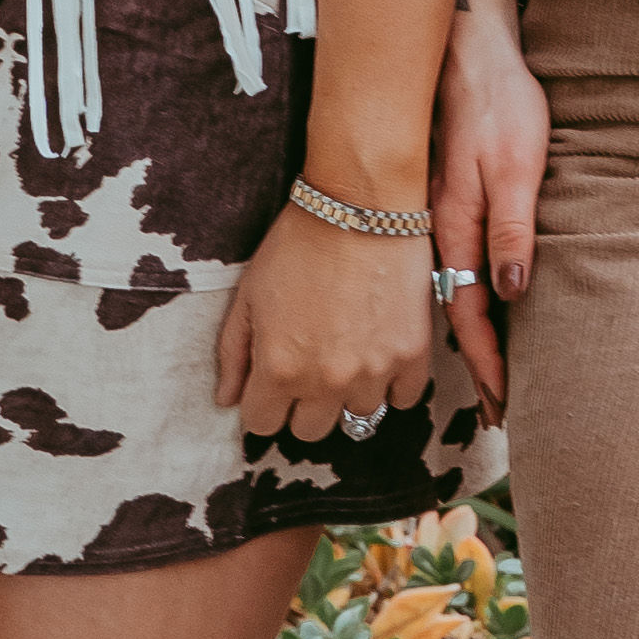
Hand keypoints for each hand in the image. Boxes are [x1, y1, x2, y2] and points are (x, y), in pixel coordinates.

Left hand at [217, 202, 434, 444]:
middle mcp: (326, 380)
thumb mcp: (249, 296)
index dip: (263, 402)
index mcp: (279, 369)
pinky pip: (402, 398)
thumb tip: (227, 400)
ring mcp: (373, 371)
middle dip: (302, 404)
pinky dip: (391, 384)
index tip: (270, 382)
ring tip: (347, 354)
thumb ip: (233, 354)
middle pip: (309, 431)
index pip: (263, 425)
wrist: (361, 206)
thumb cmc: (298, 244)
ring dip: (348, 394)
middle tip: (308, 366)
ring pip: (357, 417)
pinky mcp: (412, 355)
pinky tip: (379, 354)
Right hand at [433, 0, 547, 374]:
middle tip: (497, 413)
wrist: (467, 53)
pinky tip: (475, 314)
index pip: (472, 314)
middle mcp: (443, 231)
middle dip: (480, 366)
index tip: (503, 404)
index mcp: (459, 228)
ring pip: (454, 294)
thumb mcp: (515, 165)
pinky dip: (466, 303)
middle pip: (459, 315)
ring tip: (490, 379)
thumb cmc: (499, 104)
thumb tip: (511, 293)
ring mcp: (441, 218)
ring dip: (473, 339)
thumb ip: (513, 229)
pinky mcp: (447, 203)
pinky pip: (453, 268)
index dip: (489, 362)